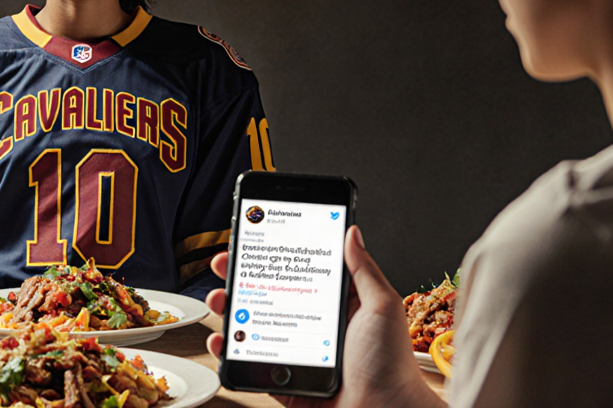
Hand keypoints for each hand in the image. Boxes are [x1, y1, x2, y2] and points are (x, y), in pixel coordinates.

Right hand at [204, 226, 445, 407]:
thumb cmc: (392, 365)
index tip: (254, 239)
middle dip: (241, 277)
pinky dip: (230, 351)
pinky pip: (250, 363)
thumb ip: (363, 269)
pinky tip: (223, 338)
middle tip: (225, 264)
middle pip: (269, 296)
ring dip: (230, 310)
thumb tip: (351, 232)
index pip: (299, 273)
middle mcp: (312, 326)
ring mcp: (295, 353)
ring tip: (220, 299)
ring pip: (254, 326)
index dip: (274, 256)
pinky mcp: (284, 379)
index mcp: (335, 306)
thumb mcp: (380, 306)